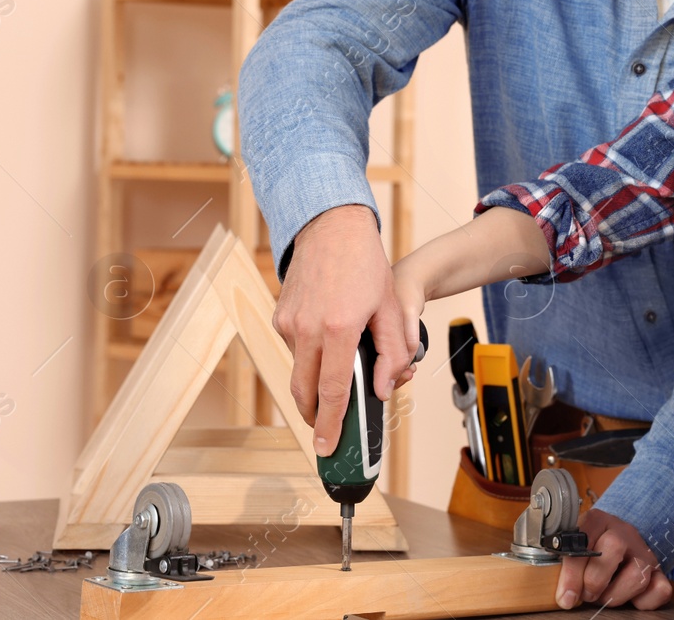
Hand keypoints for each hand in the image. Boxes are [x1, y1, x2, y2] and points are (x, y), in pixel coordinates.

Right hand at [272, 205, 415, 456]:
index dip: (330, 424)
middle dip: (315, 416)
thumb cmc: (364, 265)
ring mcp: (289, 322)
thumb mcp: (391, 308)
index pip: (331, 391)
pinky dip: (309, 357)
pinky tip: (328, 342)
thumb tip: (383, 389)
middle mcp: (307, 328)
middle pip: (305, 391)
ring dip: (314, 383)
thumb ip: (393, 353)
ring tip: (338, 375)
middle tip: (328, 429)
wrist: (331, 228)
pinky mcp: (280, 316)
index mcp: (339, 328)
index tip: (326, 446)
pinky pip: (294, 349)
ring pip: (299, 371)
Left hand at [556, 507, 671, 609]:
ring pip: (638, 575)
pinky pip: (660, 589)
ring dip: (616, 595)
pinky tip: (629, 599)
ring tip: (603, 597)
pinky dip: (644, 602)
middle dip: (595, 581)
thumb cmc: (588, 549)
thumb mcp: (572, 548)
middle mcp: (623, 532)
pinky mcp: (659, 570)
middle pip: (613, 549)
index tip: (566, 597)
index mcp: (596, 520)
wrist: (616, 541)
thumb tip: (564, 596)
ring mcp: (643, 550)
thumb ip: (567, 563)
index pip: (584, 540)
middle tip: (586, 595)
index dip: (573, 572)